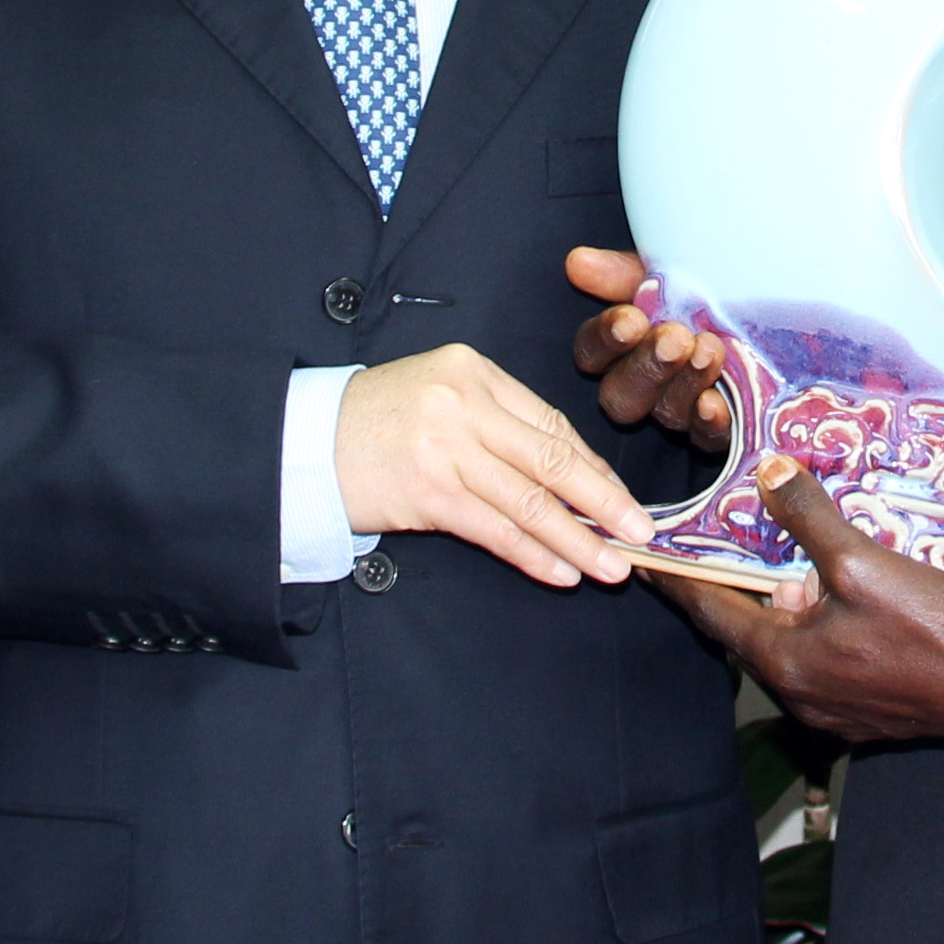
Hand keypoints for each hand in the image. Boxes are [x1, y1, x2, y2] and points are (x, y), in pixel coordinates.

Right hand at [336, 344, 648, 587]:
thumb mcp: (439, 398)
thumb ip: (498, 423)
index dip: (594, 468)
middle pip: (552, 459)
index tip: (623, 500)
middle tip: (641, 533)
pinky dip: (532, 553)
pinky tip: (561, 571)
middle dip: (604, 502)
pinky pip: (495, 529)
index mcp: (473, 371)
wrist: (301, 444)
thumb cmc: (374, 423)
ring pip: (531, 500)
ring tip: (611, 566)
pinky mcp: (426, 491)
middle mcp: (463, 403)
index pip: (550, 424)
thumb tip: (570, 474)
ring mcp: (444, 447)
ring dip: (577, 539)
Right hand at [567, 247, 732, 444]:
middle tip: (674, 339)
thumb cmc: (726, 283)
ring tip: (709, 352)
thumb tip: (577, 262)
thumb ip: (626, 272)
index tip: (631, 320)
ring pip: (664, 413)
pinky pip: (706, 439)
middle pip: (620, 394)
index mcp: (630, 342)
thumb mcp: (678, 268)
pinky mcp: (723, 429)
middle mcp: (649, 381)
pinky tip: (716, 403)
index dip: (606, 339)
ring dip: (682, 384)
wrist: (793, 305)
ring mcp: (684, 409)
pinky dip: (708, 422)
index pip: (594, 352)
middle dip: (646, 365)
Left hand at [660, 462, 943, 743]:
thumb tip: (773, 474)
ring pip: (800, 646)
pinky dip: (835, 629)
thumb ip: (811, 518)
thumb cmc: (935, 630)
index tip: (646, 561)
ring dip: (803, 605)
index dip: (678, 580)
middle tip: (757, 540)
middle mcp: (802, 696)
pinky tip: (865, 599)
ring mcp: (839, 712)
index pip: (712, 612)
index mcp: (786, 662)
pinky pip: (836, 663)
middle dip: (757, 585)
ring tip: (823, 562)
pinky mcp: (873, 714)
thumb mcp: (864, 561)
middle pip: (757, 630)